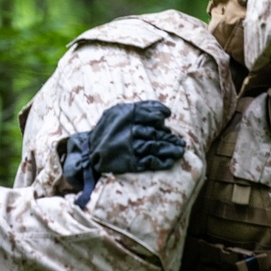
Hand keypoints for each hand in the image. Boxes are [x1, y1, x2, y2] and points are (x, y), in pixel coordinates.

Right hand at [63, 101, 186, 207]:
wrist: (89, 151)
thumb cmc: (108, 129)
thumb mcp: (117, 112)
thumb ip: (140, 108)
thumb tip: (165, 112)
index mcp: (125, 116)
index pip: (149, 114)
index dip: (160, 115)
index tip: (167, 117)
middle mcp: (128, 131)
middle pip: (155, 132)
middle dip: (170, 137)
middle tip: (181, 142)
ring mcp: (129, 147)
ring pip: (155, 146)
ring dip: (170, 150)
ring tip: (180, 151)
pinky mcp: (129, 162)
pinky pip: (149, 161)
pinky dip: (161, 162)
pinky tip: (169, 161)